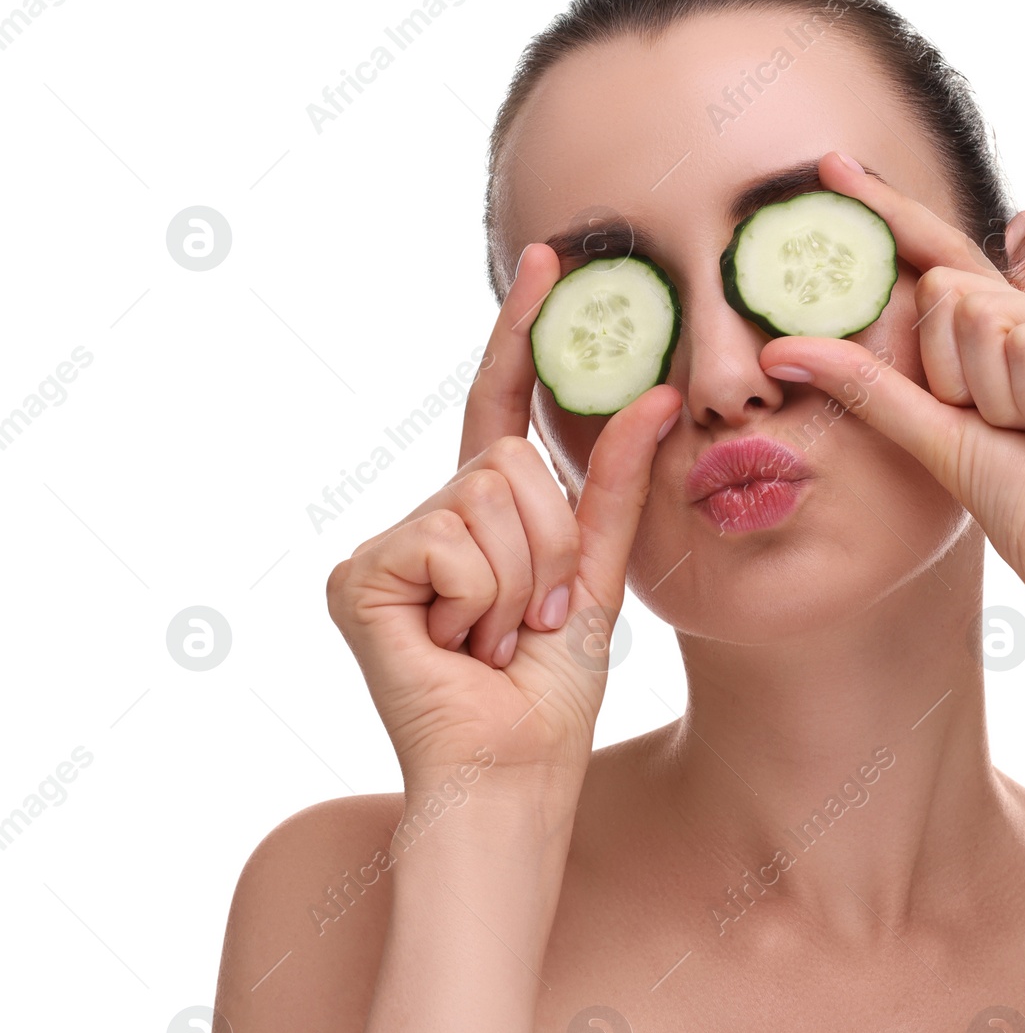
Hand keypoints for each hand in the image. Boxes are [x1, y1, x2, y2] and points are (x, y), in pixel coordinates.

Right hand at [325, 242, 681, 791]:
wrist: (514, 774)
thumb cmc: (553, 690)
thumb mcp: (601, 573)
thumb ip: (620, 485)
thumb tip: (658, 392)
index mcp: (485, 517)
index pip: (503, 406)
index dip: (522, 335)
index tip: (546, 258)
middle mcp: (428, 518)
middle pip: (510, 459)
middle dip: (551, 543)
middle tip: (534, 618)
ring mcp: (387, 546)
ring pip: (488, 495)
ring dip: (523, 578)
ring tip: (498, 638)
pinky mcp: (359, 576)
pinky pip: (454, 539)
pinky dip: (483, 598)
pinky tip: (459, 648)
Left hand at [758, 152, 1024, 659]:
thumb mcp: (935, 437)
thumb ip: (870, 383)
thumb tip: (778, 346)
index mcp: (1016, 337)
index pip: (941, 262)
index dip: (889, 216)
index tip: (830, 166)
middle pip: (948, 295)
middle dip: (957, 378)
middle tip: (1018, 432)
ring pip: (981, 320)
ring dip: (1001, 401)